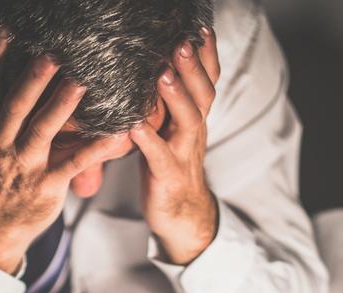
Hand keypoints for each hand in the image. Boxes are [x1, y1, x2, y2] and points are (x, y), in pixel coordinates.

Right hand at [0, 28, 122, 273]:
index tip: (6, 29)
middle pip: (14, 106)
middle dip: (32, 80)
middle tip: (51, 53)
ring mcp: (24, 165)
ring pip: (43, 132)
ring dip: (62, 107)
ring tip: (81, 81)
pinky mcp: (47, 185)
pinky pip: (74, 164)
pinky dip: (95, 149)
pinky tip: (116, 134)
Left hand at [130, 28, 220, 265]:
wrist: (181, 215)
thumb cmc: (169, 167)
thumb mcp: (171, 131)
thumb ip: (166, 104)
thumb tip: (152, 69)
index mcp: (194, 118)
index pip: (207, 81)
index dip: (206, 55)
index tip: (199, 27)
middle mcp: (194, 132)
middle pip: (202, 94)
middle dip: (193, 66)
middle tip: (180, 41)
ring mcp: (184, 154)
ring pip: (189, 120)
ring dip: (176, 96)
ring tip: (161, 74)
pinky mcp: (169, 176)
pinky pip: (160, 156)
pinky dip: (148, 140)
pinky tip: (135, 126)